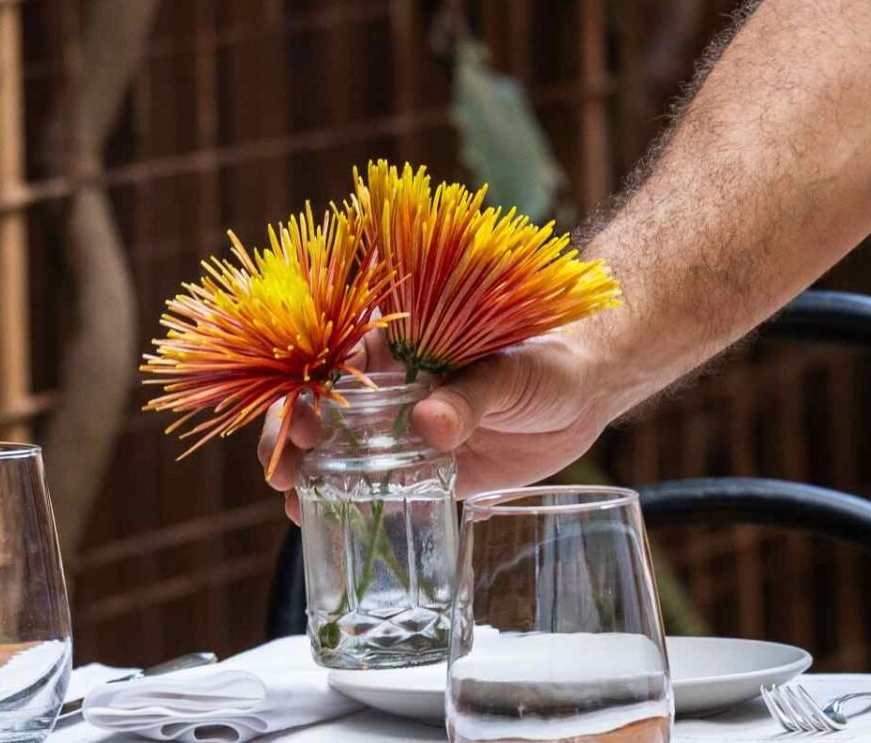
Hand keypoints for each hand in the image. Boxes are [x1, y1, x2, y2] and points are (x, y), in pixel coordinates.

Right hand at [258, 328, 619, 521]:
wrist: (586, 394)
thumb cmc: (545, 361)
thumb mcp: (507, 371)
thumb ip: (470, 394)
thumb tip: (431, 424)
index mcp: (405, 348)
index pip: (339, 363)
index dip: (308, 388)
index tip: (299, 417)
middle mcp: (395, 391)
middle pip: (325, 409)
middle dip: (292, 435)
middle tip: (283, 467)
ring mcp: (407, 434)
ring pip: (341, 451)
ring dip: (306, 472)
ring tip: (291, 501)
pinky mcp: (428, 474)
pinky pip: (378, 490)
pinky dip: (344, 504)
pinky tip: (317, 522)